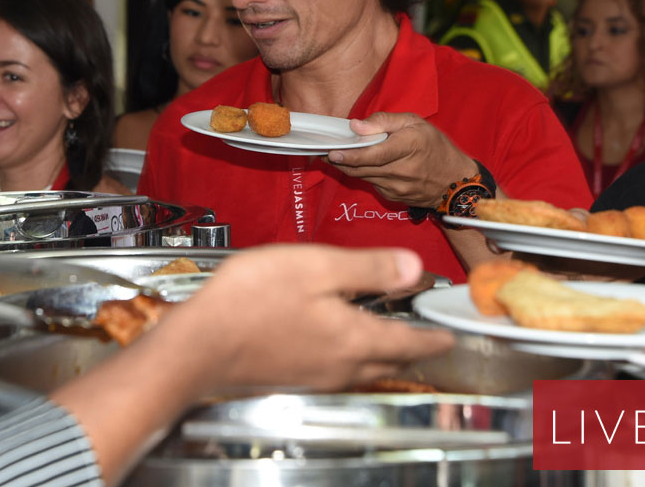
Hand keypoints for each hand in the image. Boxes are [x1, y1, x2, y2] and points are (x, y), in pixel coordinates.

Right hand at [165, 245, 455, 391]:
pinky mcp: (291, 377)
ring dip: (382, 352)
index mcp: (355, 338)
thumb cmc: (249, 302)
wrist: (196, 349)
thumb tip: (413, 267)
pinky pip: (336, 370)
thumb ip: (368, 269)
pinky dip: (351, 356)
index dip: (434, 337)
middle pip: (390, 360)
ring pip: (364, 368)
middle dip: (413, 349)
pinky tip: (336, 339)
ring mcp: (315, 376)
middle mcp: (341, 366)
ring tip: (388, 334)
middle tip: (426, 337)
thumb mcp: (315, 267)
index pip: (410, 343)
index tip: (448, 335)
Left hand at [326, 112, 475, 207]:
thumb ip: (384, 121)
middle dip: (340, 160)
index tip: (331, 152)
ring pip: (363, 177)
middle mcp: (402, 171)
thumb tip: (356, 125)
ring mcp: (397, 188)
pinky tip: (359, 164)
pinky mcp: (393, 197)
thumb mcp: (415, 123)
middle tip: (323, 151)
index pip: (372, 154)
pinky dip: (363, 174)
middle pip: (362, 168)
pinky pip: (372, 183)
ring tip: (335, 155)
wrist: (455, 182)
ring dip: (348, 167)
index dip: (349, 155)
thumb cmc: (436, 147)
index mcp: (408, 147)